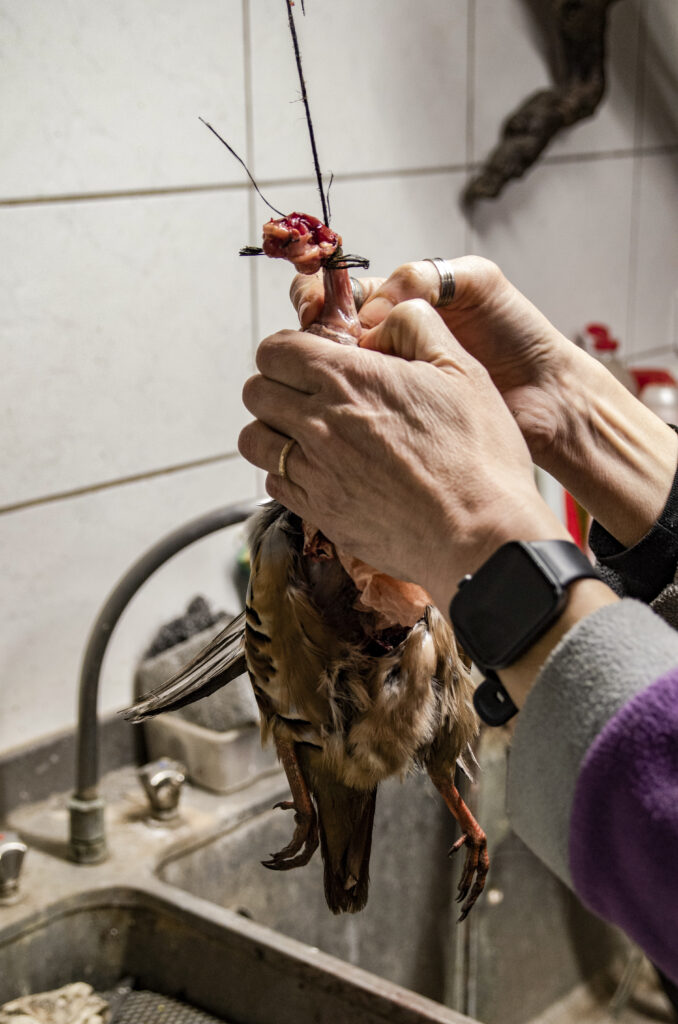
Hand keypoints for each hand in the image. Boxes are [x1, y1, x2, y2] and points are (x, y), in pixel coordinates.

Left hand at [292, 259, 677, 547]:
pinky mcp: (318, 512)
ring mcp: (313, 472)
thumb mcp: (462, 371)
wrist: (481, 537)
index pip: (275, 350)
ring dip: (274, 431)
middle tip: (310, 394)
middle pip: (256, 391)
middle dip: (278, 385)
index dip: (291, 349)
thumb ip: (419, 326)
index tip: (313, 359)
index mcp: (349, 379)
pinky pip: (273, 484)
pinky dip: (287, 474)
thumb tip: (393, 311)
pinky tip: (322, 472)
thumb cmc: (479, 457)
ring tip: (308, 434)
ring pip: (254, 440)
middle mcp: (318, 423)